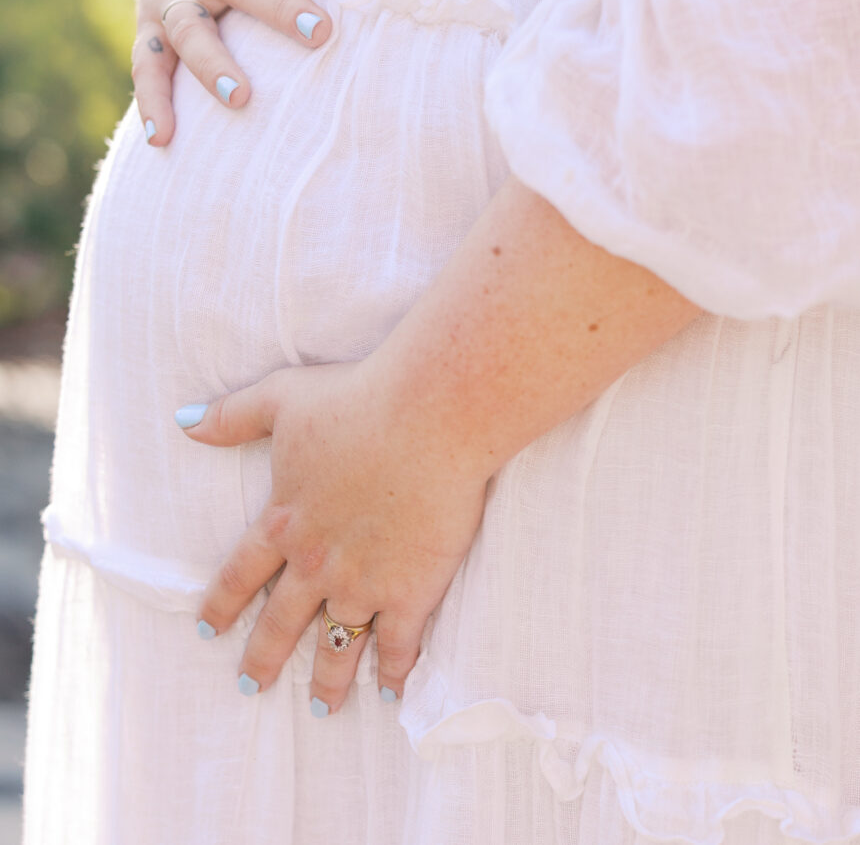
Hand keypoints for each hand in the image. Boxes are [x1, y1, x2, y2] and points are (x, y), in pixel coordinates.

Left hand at [176, 358, 488, 710]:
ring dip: (326, 680)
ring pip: (336, 644)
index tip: (208, 629)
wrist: (427, 416)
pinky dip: (392, 672)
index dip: (223, 602)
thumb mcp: (282, 397)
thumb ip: (232, 416)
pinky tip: (389, 692)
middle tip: (250, 685)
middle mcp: (316, 562)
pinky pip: (397, 645)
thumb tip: (184, 422)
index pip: (242, 572)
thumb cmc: (355, 399)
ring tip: (322, 709)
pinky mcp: (411, 590)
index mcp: (284, 520)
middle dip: (263, 657)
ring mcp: (363, 581)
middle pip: (282, 622)